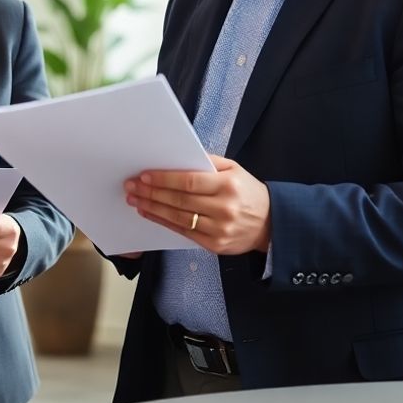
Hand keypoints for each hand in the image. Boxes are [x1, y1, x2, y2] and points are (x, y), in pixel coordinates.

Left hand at [124, 154, 270, 254]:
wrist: (271, 224)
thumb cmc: (247, 192)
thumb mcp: (234, 169)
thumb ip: (208, 162)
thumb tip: (177, 157)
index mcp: (228, 185)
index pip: (190, 181)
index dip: (164, 179)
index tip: (144, 175)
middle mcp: (224, 208)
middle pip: (180, 200)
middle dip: (151, 192)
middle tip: (131, 186)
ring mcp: (219, 229)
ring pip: (178, 218)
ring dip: (152, 208)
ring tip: (135, 199)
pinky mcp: (215, 245)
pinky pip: (183, 232)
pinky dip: (163, 222)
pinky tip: (149, 213)